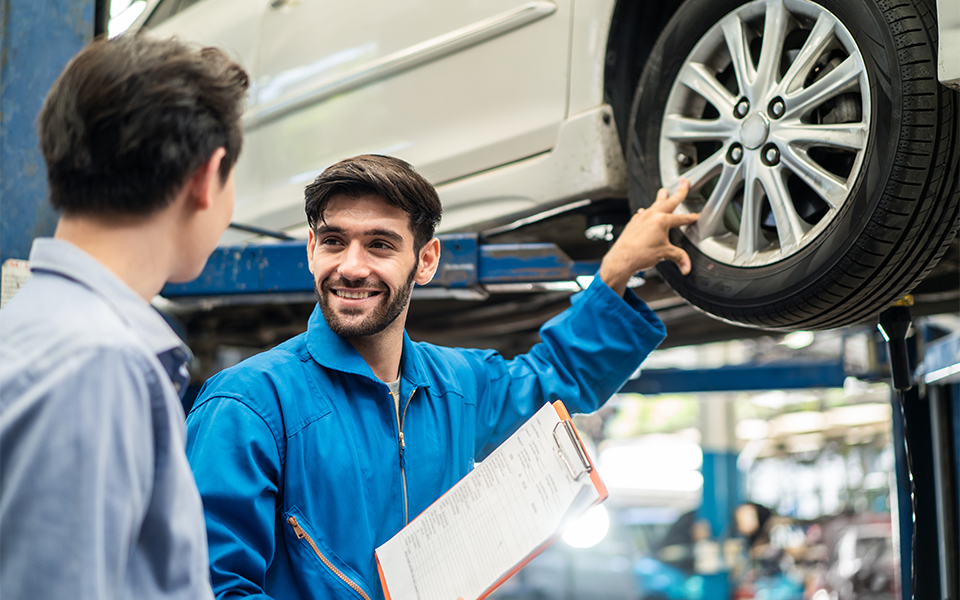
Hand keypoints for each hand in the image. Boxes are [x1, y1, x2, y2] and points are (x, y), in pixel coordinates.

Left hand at [598, 179, 697, 295]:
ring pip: (655, 204)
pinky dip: (647, 211)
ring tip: (664, 192)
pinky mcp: (633, 223)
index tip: (696, 216)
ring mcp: (641, 218)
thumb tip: (687, 267)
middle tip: (685, 183)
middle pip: (669, 201)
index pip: (681, 218)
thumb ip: (679, 258)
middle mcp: (651, 216)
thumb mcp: (665, 254)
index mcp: (662, 221)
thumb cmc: (640, 255)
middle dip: (679, 192)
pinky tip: (645, 212)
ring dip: (661, 198)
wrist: (621, 259)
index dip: (691, 218)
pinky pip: (642, 213)